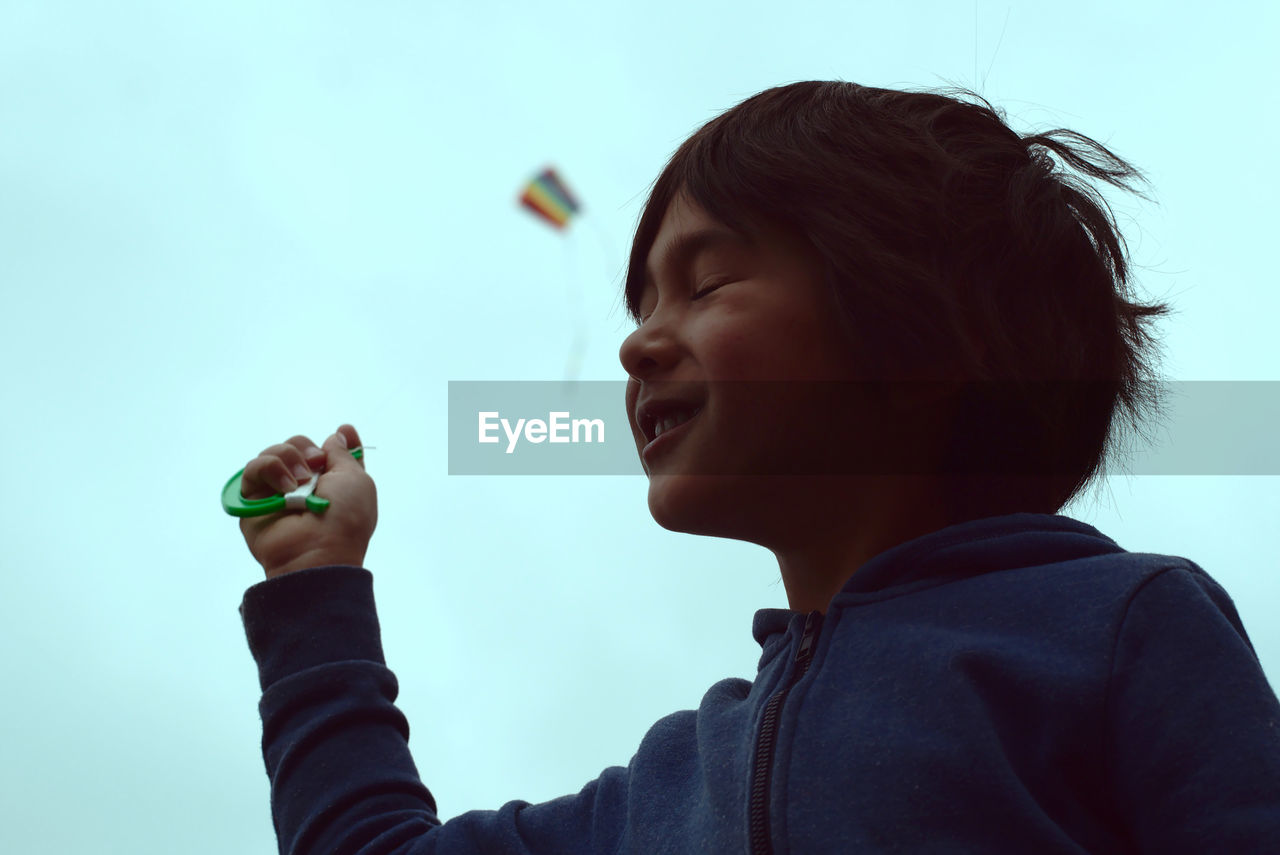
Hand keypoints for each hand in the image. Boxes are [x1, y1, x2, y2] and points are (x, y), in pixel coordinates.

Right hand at [237, 424, 377, 578]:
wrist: (318, 551)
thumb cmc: (345, 519)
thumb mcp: (356, 480)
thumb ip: (344, 455)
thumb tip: (336, 436)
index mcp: (332, 483)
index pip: (330, 453)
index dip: (338, 440)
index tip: (344, 430)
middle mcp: (302, 486)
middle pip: (295, 445)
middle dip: (305, 448)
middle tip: (315, 464)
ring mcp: (276, 492)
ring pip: (272, 452)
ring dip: (287, 458)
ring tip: (298, 482)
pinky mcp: (252, 500)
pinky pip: (253, 468)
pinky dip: (269, 469)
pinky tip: (285, 487)